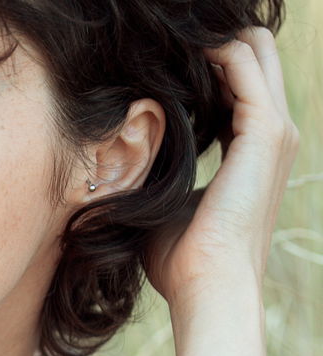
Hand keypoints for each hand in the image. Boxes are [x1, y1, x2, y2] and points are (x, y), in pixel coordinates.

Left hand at [143, 27, 299, 309]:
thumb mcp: (166, 201)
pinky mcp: (265, 132)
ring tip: (165, 34)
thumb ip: (158, 171)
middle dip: (210, 38)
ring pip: (253, 51)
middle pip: (254, 56)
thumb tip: (117, 163)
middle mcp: (271, 136)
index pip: (238, 84)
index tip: (158, 52)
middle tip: (163, 34)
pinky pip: (243, 66)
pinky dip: (212, 48)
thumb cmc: (179, 258)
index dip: (202, 62)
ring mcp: (274, 132)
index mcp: (252, 151)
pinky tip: (174, 46)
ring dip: (209, 36)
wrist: (206, 284)